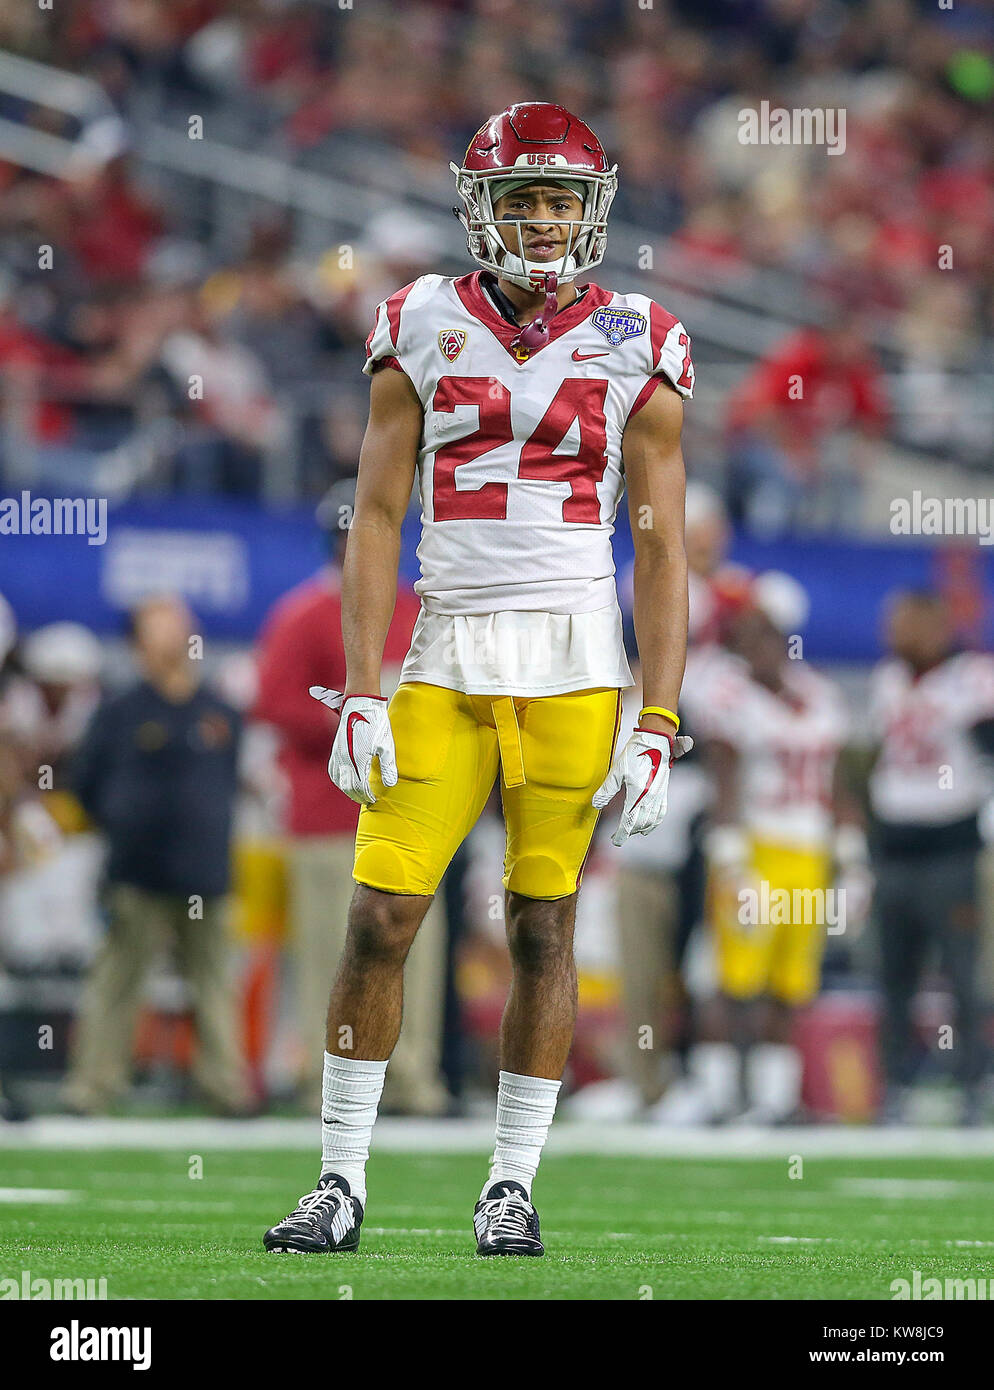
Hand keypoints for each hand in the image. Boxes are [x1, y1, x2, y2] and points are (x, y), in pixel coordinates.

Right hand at [309, 687, 396, 805]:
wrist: (361, 704)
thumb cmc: (376, 724)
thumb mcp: (386, 745)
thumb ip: (388, 767)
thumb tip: (390, 784)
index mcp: (358, 759)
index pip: (360, 786)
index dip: (367, 796)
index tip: (374, 800)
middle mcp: (345, 759)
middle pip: (348, 786)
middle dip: (357, 796)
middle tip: (368, 800)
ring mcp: (338, 754)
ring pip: (338, 780)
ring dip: (347, 789)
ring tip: (358, 794)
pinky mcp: (336, 749)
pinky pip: (333, 770)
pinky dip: (339, 780)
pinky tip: (346, 781)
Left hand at [592, 728, 693, 846]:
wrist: (656, 740)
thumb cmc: (635, 753)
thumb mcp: (617, 770)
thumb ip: (607, 790)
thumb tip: (596, 805)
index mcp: (638, 793)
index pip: (629, 821)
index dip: (621, 833)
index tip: (615, 841)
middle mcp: (650, 797)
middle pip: (640, 823)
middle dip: (629, 832)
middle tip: (618, 836)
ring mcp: (659, 795)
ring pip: (651, 820)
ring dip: (641, 828)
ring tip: (632, 832)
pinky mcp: (663, 790)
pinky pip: (661, 812)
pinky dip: (655, 821)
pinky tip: (649, 824)